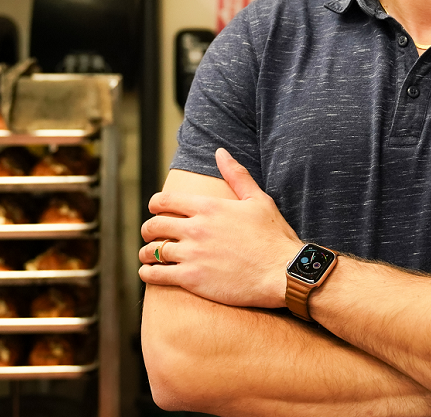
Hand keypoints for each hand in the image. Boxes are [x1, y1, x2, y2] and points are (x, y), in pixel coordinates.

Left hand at [139, 148, 301, 308]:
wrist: (283, 272)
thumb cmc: (273, 236)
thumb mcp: (258, 199)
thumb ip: (236, 175)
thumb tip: (220, 152)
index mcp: (208, 207)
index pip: (164, 200)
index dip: (155, 205)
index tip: (156, 210)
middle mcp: (196, 228)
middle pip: (154, 225)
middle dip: (148, 229)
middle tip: (150, 234)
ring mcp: (192, 254)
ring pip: (152, 250)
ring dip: (146, 252)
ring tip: (148, 256)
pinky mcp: (192, 279)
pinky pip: (156, 274)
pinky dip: (147, 273)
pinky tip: (149, 273)